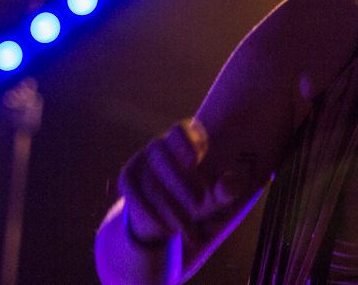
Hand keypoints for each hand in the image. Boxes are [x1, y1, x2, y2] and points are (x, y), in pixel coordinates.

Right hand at [117, 119, 237, 244]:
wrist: (173, 211)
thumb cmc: (202, 195)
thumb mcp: (215, 196)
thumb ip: (226, 189)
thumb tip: (229, 183)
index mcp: (186, 139)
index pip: (181, 131)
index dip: (185, 142)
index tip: (194, 161)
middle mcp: (162, 143)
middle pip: (161, 152)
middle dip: (178, 179)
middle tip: (197, 202)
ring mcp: (143, 157)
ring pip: (149, 174)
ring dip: (165, 201)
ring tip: (182, 225)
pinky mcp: (128, 175)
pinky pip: (131, 189)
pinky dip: (146, 209)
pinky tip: (165, 227)